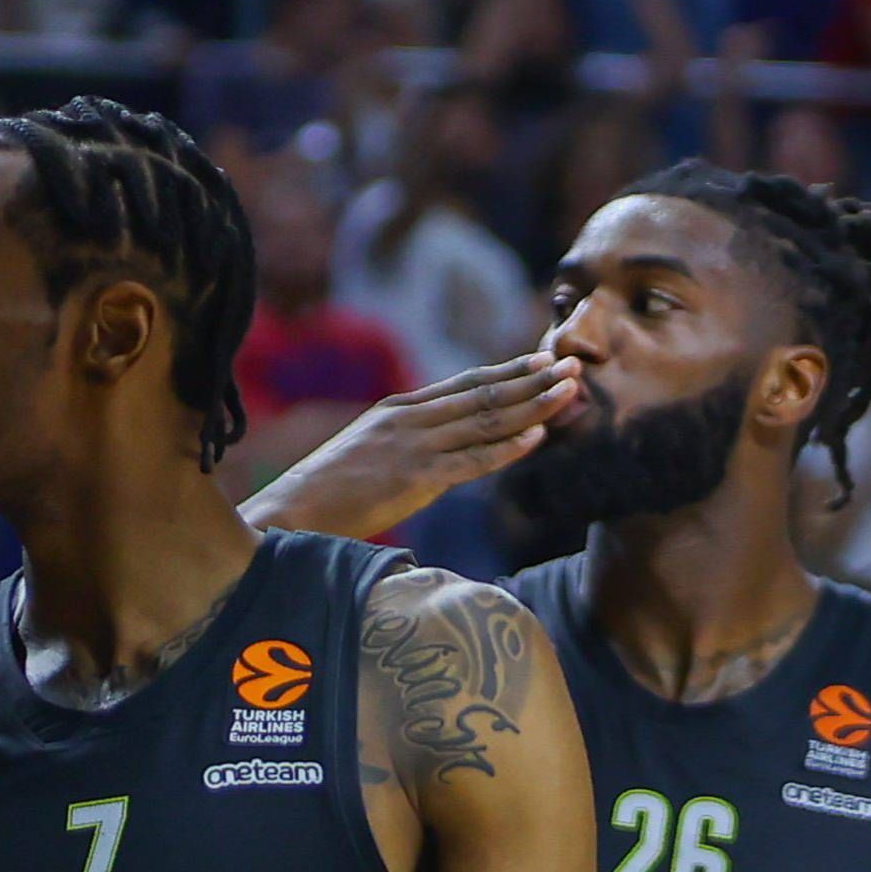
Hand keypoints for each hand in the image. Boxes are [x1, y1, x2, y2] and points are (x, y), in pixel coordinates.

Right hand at [245, 354, 580, 540]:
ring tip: (569, 392)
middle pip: (484, 395)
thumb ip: (408, 442)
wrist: (297, 511)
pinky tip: (537, 437)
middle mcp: (411, 419)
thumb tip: (442, 450)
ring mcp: (414, 446)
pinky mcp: (416, 478)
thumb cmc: (331, 490)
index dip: (507, 372)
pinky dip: (507, 448)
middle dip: (533, 381)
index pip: (465, 384)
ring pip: (486, 422)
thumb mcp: (371, 450)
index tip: (541, 360)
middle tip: (573, 364)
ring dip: (533, 406)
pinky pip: (472, 461)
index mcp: (401, 408)